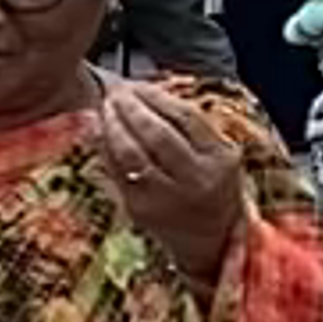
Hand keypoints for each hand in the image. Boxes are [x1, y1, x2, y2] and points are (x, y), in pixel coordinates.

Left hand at [88, 76, 247, 293]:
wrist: (211, 237)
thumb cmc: (215, 184)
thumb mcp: (221, 153)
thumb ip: (194, 125)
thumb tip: (149, 91)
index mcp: (218, 160)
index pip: (185, 118)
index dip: (157, 96)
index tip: (139, 84)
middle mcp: (194, 180)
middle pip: (157, 135)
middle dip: (132, 108)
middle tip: (117, 92)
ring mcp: (165, 198)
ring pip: (132, 155)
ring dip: (114, 126)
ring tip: (106, 109)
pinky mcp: (140, 210)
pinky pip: (116, 172)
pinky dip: (105, 148)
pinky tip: (101, 132)